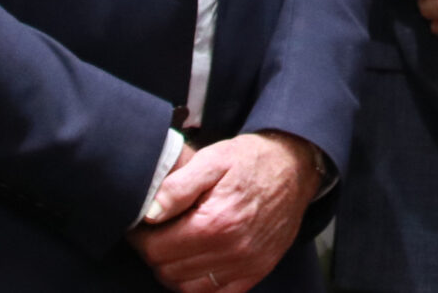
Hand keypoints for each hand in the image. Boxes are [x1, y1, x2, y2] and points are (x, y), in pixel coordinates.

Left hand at [132, 131, 318, 292]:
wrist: (296, 167)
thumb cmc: (252, 160)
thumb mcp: (213, 158)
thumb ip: (178, 186)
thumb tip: (150, 214)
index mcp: (217, 221)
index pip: (156, 249)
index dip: (141, 238)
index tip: (142, 225)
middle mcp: (233, 249)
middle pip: (168, 270)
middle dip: (156, 252)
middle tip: (159, 232)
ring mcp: (246, 265)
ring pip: (185, 287)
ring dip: (174, 269)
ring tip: (178, 244)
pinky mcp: (256, 272)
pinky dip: (198, 283)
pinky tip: (197, 261)